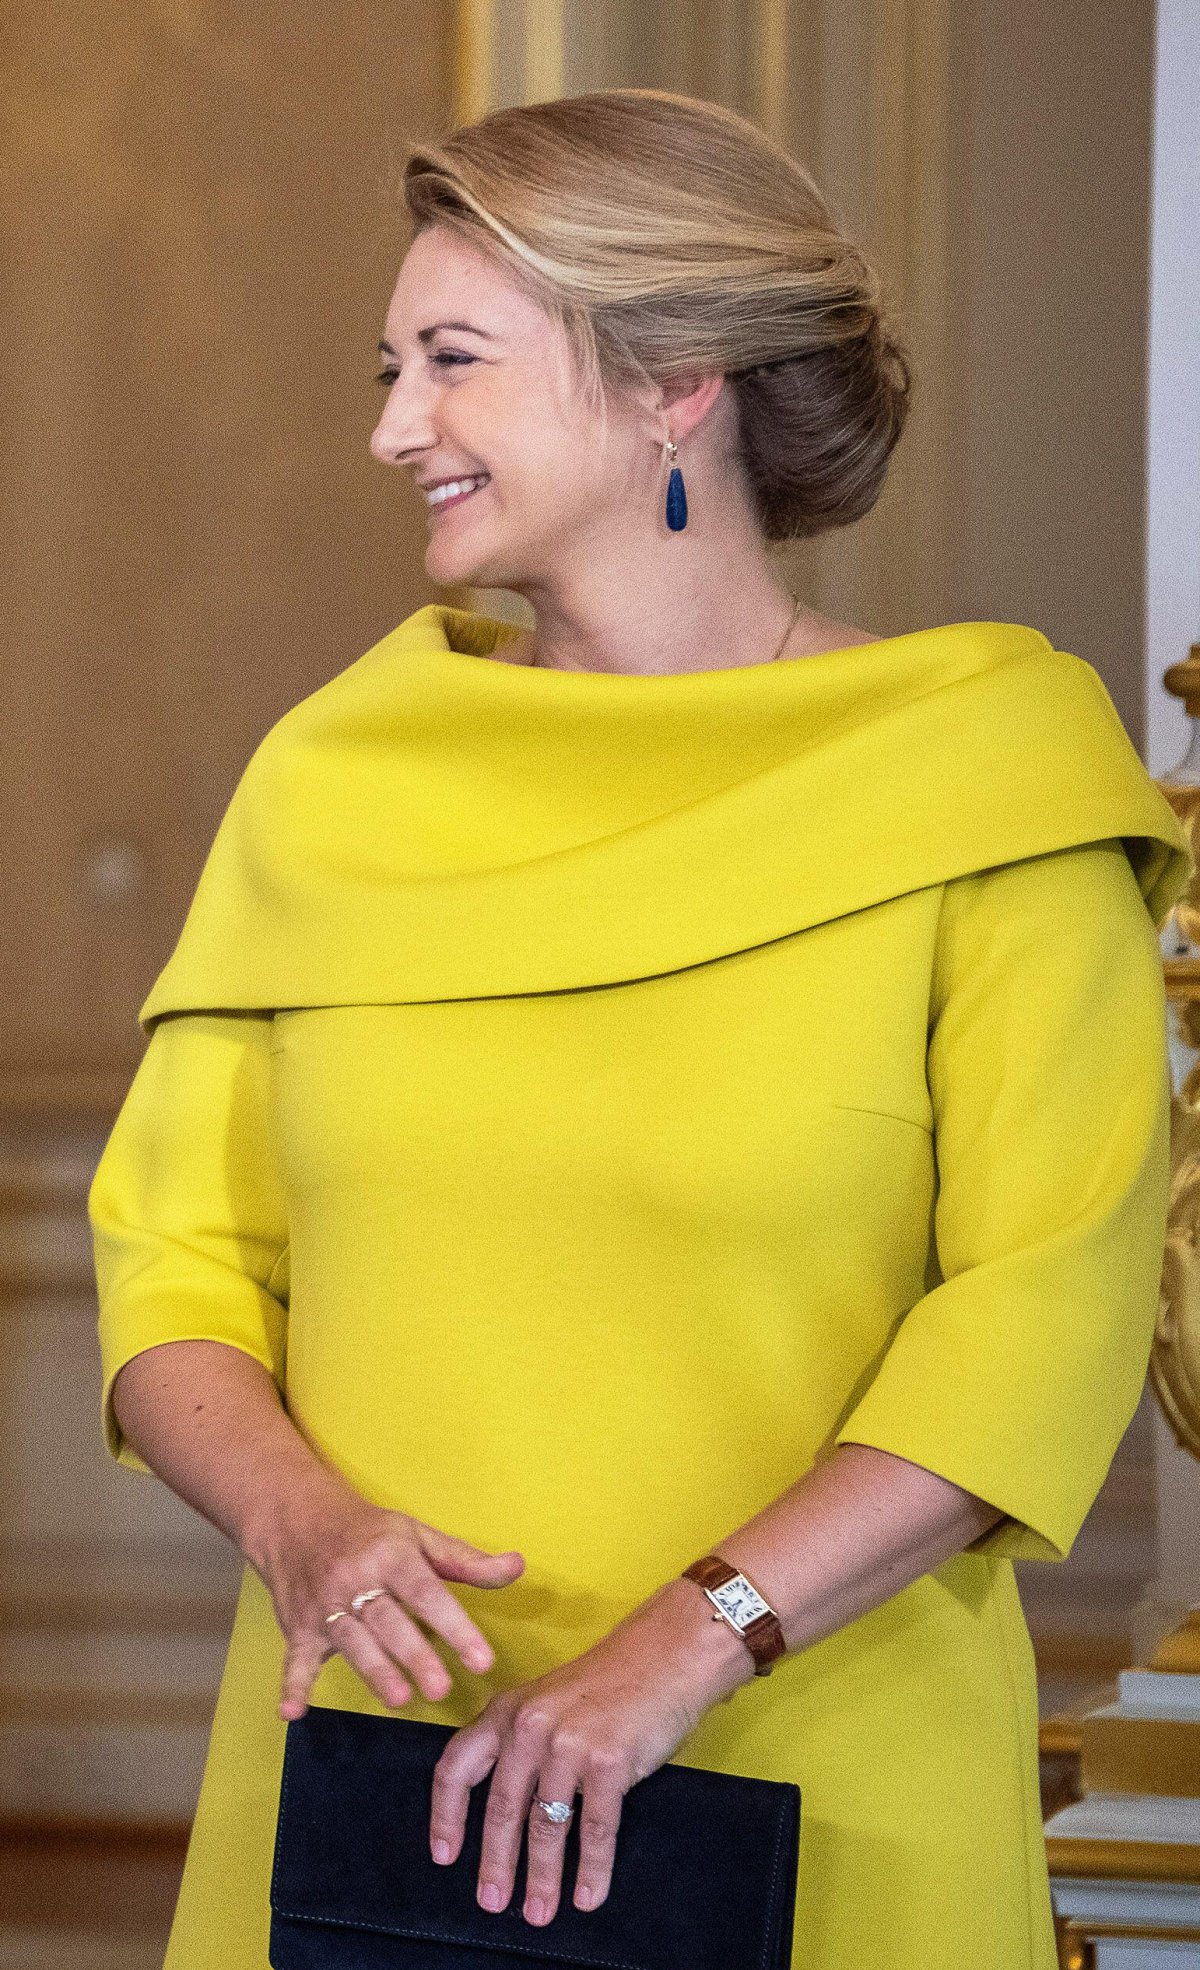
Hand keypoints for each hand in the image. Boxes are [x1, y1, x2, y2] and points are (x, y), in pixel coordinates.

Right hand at [244, 1471, 525, 1719]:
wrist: (299, 1519)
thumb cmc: (371, 1533)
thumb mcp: (420, 1537)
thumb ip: (468, 1561)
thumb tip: (517, 1566)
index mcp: (391, 1555)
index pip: (428, 1593)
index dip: (456, 1626)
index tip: (483, 1660)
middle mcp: (357, 1579)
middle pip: (389, 1621)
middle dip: (415, 1656)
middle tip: (442, 1689)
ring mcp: (324, 1605)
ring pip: (352, 1641)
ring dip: (374, 1670)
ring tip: (400, 1699)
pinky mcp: (299, 1627)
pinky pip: (294, 1658)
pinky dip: (292, 1685)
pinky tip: (293, 1712)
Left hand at [427, 1576, 753, 1926]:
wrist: (670, 1652)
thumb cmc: (612, 1681)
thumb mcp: (550, 1701)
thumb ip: (523, 1742)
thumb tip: (506, 1813)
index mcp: (508, 1709)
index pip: (456, 1766)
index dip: (445, 1815)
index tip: (445, 1855)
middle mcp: (529, 1725)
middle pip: (501, 1807)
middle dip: (496, 1862)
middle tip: (492, 1901)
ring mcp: (568, 1743)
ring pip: (545, 1825)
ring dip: (543, 1877)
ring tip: (539, 1911)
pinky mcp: (609, 1761)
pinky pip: (595, 1830)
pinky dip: (592, 1870)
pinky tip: (589, 1895)